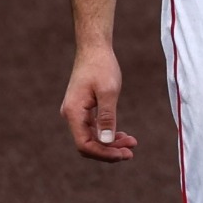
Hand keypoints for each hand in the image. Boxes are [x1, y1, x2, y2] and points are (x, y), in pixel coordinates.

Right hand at [60, 46, 138, 161]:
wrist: (94, 48)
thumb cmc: (101, 66)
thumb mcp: (108, 91)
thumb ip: (107, 117)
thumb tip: (106, 141)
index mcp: (74, 112)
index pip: (85, 144)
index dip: (104, 153)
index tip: (123, 153)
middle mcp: (71, 115)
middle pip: (88, 144)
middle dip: (110, 150)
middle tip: (131, 151)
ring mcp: (76, 112)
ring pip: (92, 137)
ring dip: (110, 143)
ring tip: (131, 143)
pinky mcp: (83, 109)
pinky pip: (93, 129)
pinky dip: (107, 133)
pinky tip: (121, 135)